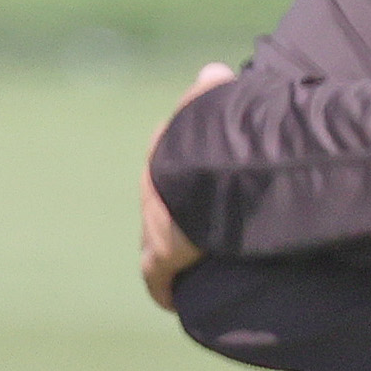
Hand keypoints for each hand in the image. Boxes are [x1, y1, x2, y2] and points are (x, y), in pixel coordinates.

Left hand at [139, 61, 235, 309]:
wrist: (201, 169)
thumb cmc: (217, 133)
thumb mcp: (218, 100)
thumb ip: (213, 90)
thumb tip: (212, 72)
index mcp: (164, 156)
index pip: (171, 173)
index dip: (189, 184)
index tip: (208, 195)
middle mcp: (153, 192)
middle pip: (168, 213)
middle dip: (184, 222)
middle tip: (212, 236)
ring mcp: (154, 229)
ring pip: (164, 248)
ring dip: (180, 258)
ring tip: (207, 268)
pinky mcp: (158, 260)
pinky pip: (159, 281)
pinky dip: (168, 288)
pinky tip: (174, 298)